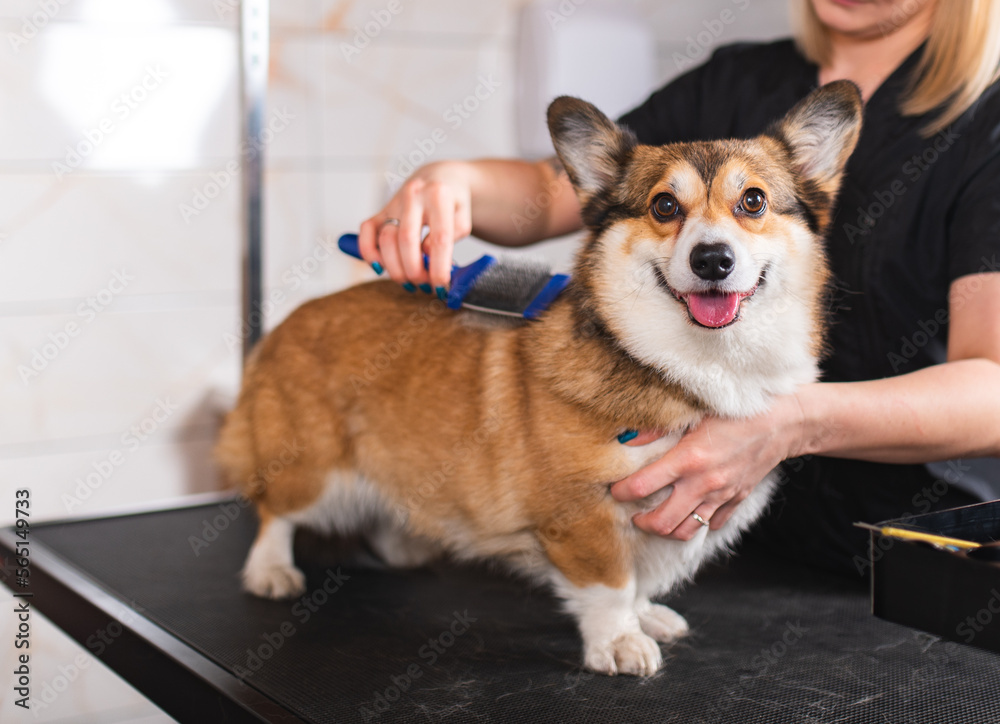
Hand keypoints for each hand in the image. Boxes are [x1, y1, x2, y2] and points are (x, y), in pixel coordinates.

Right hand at [357, 161, 473, 292]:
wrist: (439, 177)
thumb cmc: (453, 201)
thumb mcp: (464, 215)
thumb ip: (453, 234)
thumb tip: (427, 254)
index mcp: (438, 195)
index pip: (439, 238)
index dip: (439, 267)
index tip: (441, 286)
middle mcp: (413, 196)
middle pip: (407, 240)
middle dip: (414, 271)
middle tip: (425, 286)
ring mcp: (394, 202)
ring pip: (385, 239)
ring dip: (395, 268)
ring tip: (410, 282)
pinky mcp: (381, 210)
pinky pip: (366, 231)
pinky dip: (368, 252)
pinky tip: (380, 268)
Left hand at [610, 392, 807, 540]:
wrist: (782, 423)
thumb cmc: (736, 413)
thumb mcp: (693, 415)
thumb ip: (658, 430)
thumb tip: (627, 439)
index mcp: (688, 460)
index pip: (643, 487)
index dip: (622, 492)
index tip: (614, 489)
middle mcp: (703, 484)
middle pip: (663, 522)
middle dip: (642, 522)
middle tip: (634, 514)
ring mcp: (721, 496)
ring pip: (687, 531)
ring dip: (667, 530)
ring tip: (656, 519)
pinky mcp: (736, 500)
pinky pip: (712, 524)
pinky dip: (698, 524)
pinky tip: (689, 512)